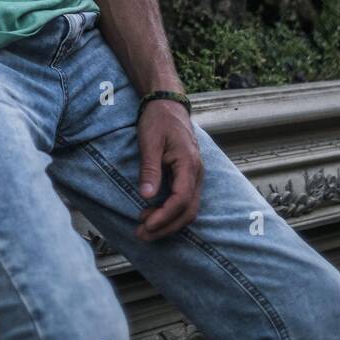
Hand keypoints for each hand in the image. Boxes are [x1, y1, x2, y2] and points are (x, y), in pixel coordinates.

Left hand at [135, 100, 202, 241]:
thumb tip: (147, 196)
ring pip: (189, 209)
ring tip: (145, 227)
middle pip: (188, 211)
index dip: (164, 217)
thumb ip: (150, 169)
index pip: (182, 200)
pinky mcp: (189, 176)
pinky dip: (171, 213)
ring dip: (168, 222)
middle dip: (166, 227)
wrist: (168, 104)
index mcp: (189, 164)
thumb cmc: (158, 120)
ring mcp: (195, 175)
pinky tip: (154, 214)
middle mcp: (197, 173)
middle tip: (142, 234)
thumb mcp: (150, 142)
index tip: (146, 225)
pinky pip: (185, 201)